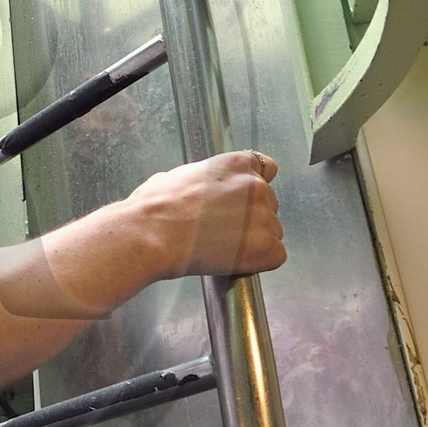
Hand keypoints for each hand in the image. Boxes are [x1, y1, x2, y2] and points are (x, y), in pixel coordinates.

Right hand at [128, 151, 285, 280]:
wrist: (151, 234)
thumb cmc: (155, 207)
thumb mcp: (178, 175)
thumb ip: (201, 180)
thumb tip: (194, 188)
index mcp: (236, 164)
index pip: (267, 169)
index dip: (254, 188)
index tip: (244, 201)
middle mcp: (256, 186)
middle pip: (269, 204)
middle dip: (252, 218)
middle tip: (224, 231)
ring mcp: (263, 216)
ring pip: (273, 231)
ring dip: (256, 241)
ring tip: (224, 249)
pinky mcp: (266, 246)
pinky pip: (276, 256)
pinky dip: (260, 261)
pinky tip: (237, 262)